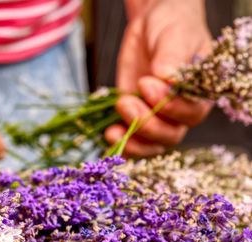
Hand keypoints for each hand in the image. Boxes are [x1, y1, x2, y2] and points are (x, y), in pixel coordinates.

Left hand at [105, 0, 211, 156]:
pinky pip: (132, 143)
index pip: (191, 113)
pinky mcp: (136, 120)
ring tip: (111, 128)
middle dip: (146, 124)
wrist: (152, 29)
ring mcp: (158, 119)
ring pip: (150, 145)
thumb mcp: (173, 36)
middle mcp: (181, 113)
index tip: (146, 84)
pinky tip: (110, 136)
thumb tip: (167, 77)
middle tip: (126, 102)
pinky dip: (121, 146)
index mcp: (199, 94)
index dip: (170, 106)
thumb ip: (172, 57)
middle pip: (169, 135)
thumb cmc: (171, 29)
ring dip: (131, 140)